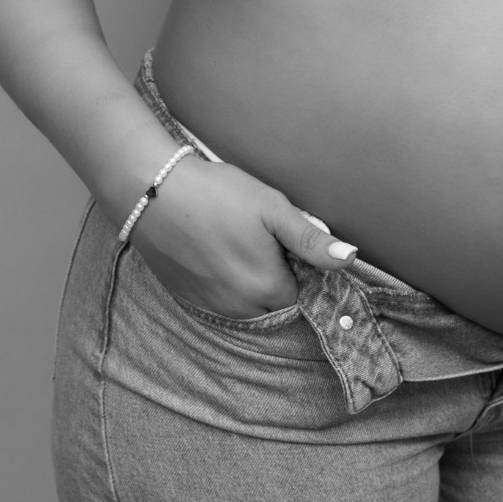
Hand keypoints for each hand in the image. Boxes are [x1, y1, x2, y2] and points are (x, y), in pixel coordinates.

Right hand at [127, 155, 356, 317]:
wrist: (152, 192)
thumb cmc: (218, 194)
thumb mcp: (272, 208)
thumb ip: (311, 239)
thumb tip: (349, 258)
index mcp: (268, 289)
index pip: (301, 289)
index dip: (295, 262)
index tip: (279, 236)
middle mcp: (241, 309)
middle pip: (274, 298)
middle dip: (272, 272)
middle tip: (254, 233)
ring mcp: (212, 307)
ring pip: (247, 301)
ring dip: (247, 277)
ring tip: (231, 237)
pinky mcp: (188, 298)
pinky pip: (220, 298)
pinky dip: (222, 279)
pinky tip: (212, 247)